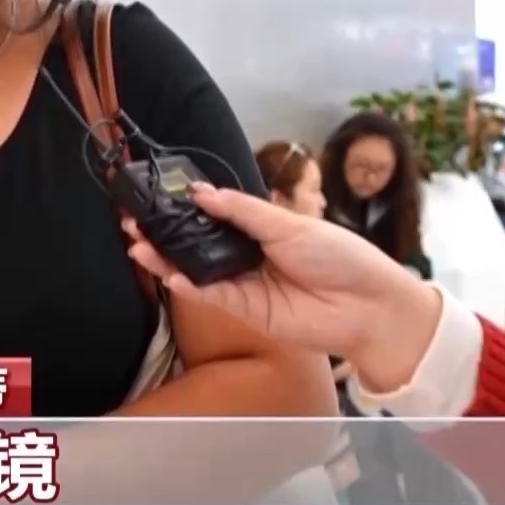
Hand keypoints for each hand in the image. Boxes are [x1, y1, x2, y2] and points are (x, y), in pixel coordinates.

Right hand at [127, 184, 440, 392]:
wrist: (370, 307)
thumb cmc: (339, 257)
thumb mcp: (289, 223)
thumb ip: (242, 210)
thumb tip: (201, 192)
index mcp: (262, 228)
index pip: (215, 215)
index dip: (186, 207)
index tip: (156, 196)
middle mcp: (249, 255)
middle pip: (198, 244)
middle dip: (166, 234)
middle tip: (134, 222)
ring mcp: (246, 284)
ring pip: (197, 270)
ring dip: (167, 260)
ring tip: (139, 246)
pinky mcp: (248, 312)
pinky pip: (212, 297)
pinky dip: (189, 286)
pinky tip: (170, 274)